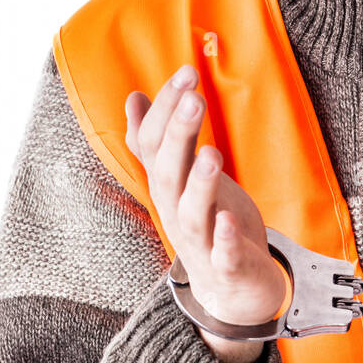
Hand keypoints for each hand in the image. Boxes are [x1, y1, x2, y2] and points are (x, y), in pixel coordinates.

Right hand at [124, 64, 286, 362]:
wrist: (231, 291)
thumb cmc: (208, 223)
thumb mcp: (180, 178)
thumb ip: (158, 140)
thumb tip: (132, 97)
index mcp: (167, 186)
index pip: (155, 143)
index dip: (168, 109)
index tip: (187, 72)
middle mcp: (177, 211)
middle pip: (169, 172)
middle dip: (179, 135)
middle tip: (194, 98)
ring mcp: (201, 242)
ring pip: (193, 212)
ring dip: (200, 184)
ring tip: (211, 153)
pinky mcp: (228, 267)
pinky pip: (223, 254)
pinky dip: (224, 239)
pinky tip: (229, 219)